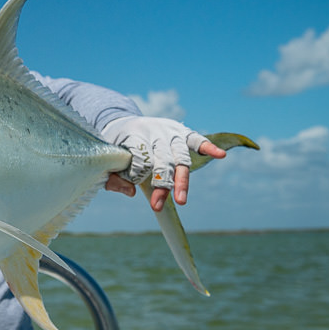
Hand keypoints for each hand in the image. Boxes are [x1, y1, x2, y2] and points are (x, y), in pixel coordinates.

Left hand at [102, 116, 226, 211]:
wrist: (123, 123)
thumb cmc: (116, 147)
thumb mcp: (108, 159)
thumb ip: (114, 177)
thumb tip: (131, 193)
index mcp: (133, 136)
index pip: (139, 158)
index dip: (136, 174)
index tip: (132, 185)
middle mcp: (153, 133)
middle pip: (161, 161)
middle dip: (160, 185)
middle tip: (156, 207)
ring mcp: (169, 132)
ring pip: (180, 156)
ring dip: (181, 179)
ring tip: (181, 200)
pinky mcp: (181, 132)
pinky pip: (196, 139)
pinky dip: (208, 146)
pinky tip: (220, 155)